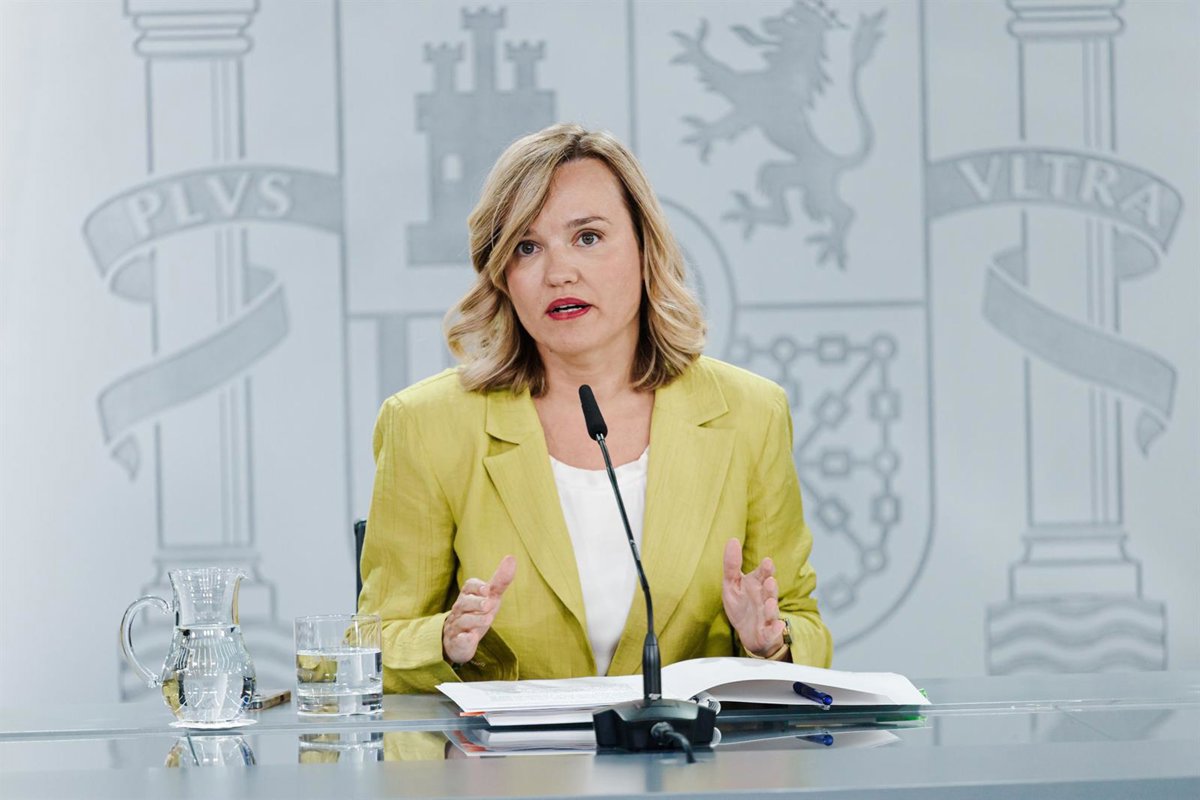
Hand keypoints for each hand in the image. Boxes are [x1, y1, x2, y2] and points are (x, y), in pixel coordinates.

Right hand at [442, 556, 515, 664]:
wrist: (459, 639)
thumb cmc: (477, 612)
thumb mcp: (490, 597)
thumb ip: (500, 580)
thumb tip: (512, 557)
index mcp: (468, 596)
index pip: (468, 586)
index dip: (477, 587)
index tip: (486, 590)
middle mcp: (460, 610)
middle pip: (464, 603)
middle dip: (476, 603)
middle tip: (488, 604)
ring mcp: (457, 626)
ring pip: (463, 621)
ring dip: (476, 619)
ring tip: (489, 619)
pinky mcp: (457, 642)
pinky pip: (458, 640)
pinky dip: (464, 639)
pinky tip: (471, 638)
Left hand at [721, 538, 785, 657]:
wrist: (749, 633)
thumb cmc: (742, 605)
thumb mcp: (732, 584)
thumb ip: (732, 564)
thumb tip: (732, 539)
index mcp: (756, 585)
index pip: (762, 575)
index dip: (765, 569)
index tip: (767, 562)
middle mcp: (764, 598)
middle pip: (769, 592)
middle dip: (770, 587)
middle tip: (770, 581)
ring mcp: (767, 616)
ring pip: (771, 611)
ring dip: (772, 607)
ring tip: (770, 602)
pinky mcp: (767, 632)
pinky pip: (772, 631)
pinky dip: (775, 629)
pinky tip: (777, 625)